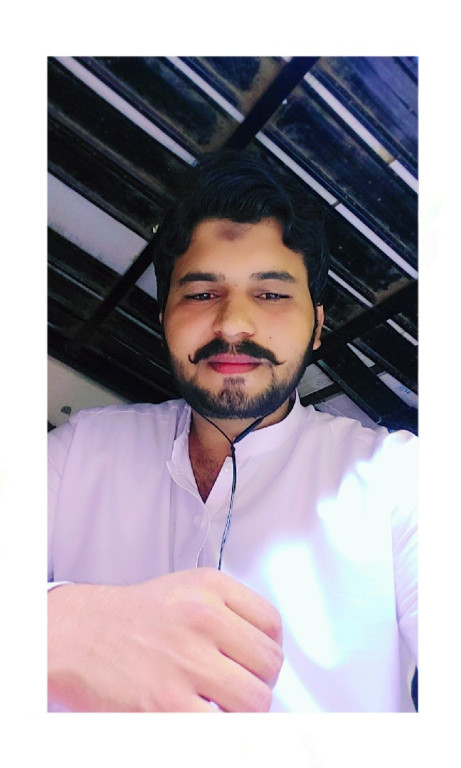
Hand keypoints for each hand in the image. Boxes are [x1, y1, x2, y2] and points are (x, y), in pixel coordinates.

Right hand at [48, 568, 283, 711]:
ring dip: (244, 711)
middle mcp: (202, 618)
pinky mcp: (167, 704)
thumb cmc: (131, 618)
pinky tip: (203, 718)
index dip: (269, 650)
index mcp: (210, 587)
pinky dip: (222, 730)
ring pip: (255, 700)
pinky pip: (224, 728)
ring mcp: (186, 661)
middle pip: (269, 664)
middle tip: (239, 689)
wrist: (77, 635)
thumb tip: (267, 652)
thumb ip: (229, 611)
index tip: (257, 663)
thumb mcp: (185, 590)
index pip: (272, 624)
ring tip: (221, 706)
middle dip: (259, 682)